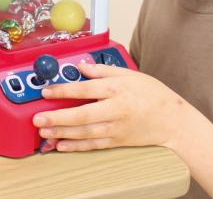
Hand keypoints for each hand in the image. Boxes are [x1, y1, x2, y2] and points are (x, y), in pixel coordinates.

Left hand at [33, 63, 188, 151]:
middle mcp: (114, 110)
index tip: (46, 92)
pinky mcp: (117, 141)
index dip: (63, 90)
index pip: (85, 89)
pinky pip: (93, 145)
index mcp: (116, 89)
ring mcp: (116, 128)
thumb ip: (101, 70)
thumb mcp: (128, 74)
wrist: (174, 121)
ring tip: (44, 132)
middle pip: (82, 115)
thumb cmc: (152, 94)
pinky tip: (62, 145)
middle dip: (57, 118)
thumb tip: (81, 66)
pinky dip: (76, 146)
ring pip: (84, 132)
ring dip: (62, 133)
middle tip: (38, 119)